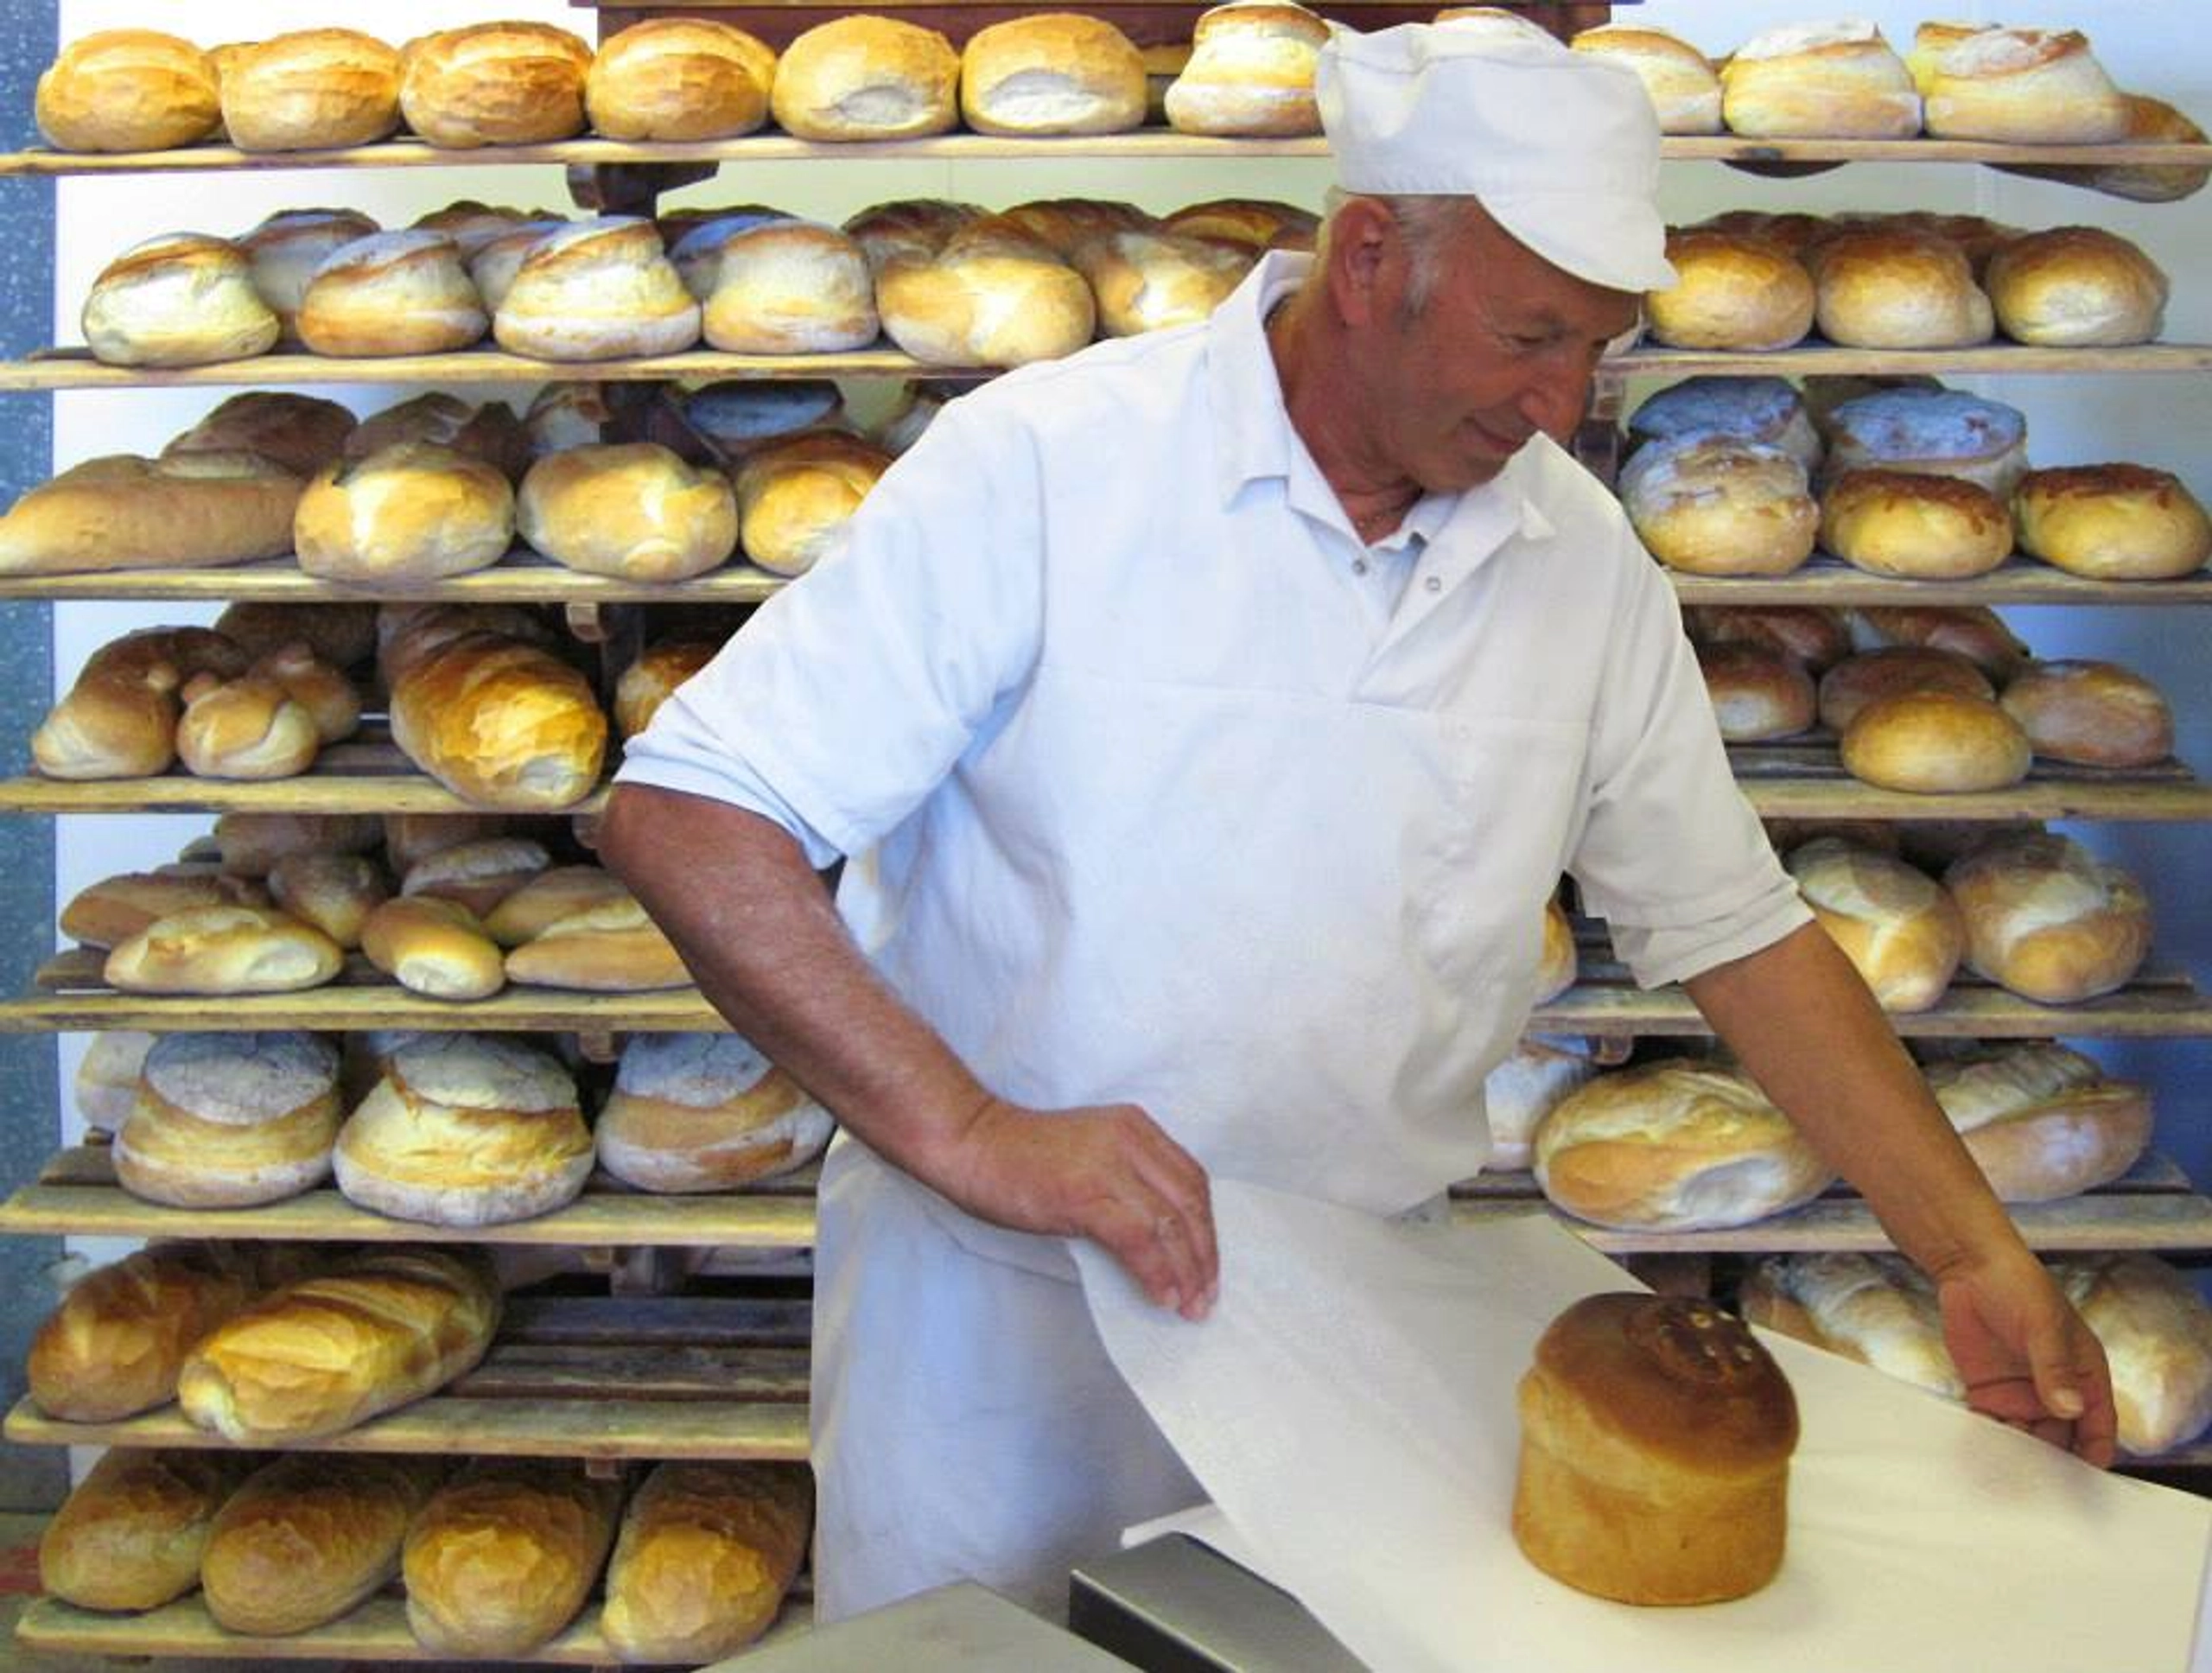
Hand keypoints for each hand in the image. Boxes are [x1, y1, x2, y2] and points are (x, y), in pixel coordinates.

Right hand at [924, 1096, 1217, 1320]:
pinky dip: (1156, 1271)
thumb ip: (1128, 1181)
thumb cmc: (1022, 1158)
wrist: (973, 1144)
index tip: (1207, 1267)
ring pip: (1170, 1223)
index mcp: (1135, 1127)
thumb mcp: (1091, 1155)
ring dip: (1187, 1271)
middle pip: (1190, 1202)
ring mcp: (1109, 1165)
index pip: (1192, 1180)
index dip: (1206, 1228)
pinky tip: (1161, 1296)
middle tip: (1205, 1297)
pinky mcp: (1086, 1192)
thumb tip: (1160, 1240)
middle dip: (1204, 1255)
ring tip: (1188, 1306)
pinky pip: (1138, 1238)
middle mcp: (1130, 1140)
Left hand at [1934, 1249, 2116, 1467]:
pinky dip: (1987, 1442)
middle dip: (2050, 1465)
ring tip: (2004, 1477)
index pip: (2098, 1426)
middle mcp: (2055, 1393)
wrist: (1971, 1268)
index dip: (2093, 1453)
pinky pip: (1991, 1426)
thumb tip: (2069, 1408)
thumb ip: (2053, 1367)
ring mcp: (2021, 1394)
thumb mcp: (2043, 1324)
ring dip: (2016, 1457)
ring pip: (2025, 1439)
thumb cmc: (2019, 1287)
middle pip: (2060, 1441)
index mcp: (2084, 1377)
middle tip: (2037, 1488)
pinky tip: (1978, 1456)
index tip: (2083, 1478)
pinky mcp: (1988, 1393)